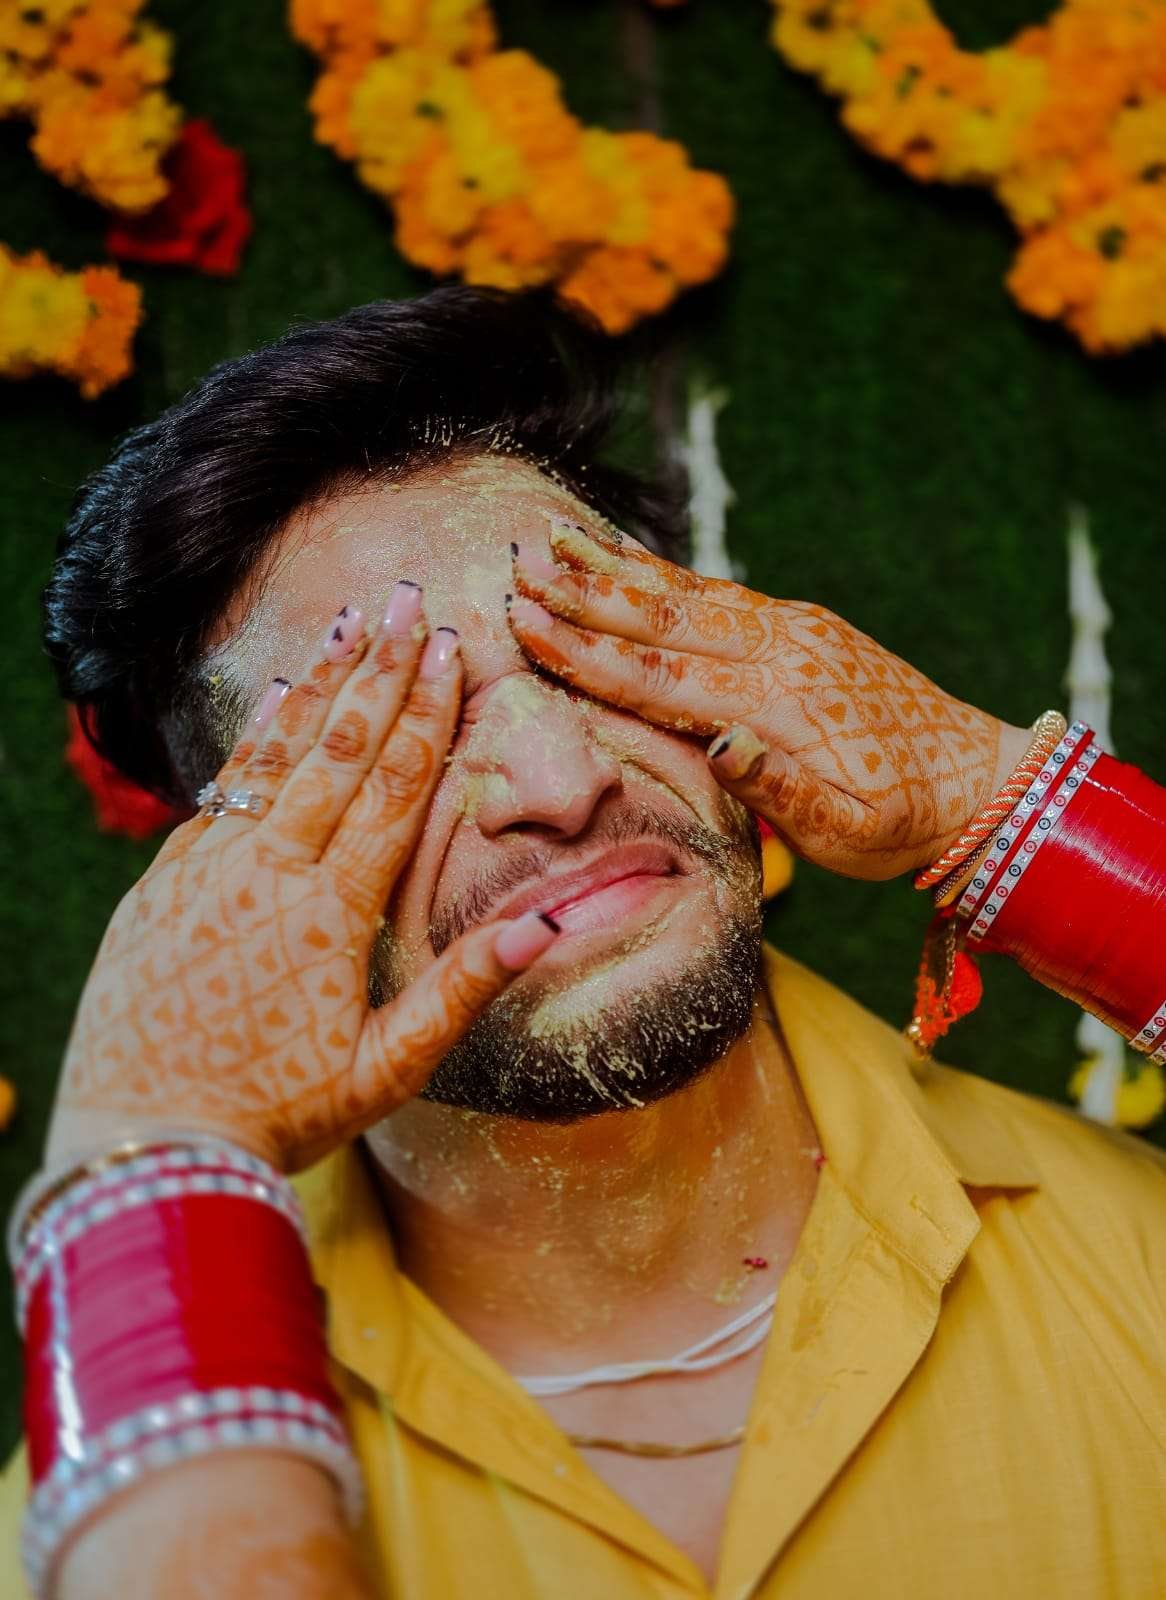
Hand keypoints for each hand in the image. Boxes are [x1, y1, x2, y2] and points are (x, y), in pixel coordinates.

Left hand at [47, 585, 559, 1173]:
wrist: (144, 1147)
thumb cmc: (275, 1117)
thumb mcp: (386, 1071)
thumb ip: (462, 990)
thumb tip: (544, 927)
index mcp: (331, 912)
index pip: (392, 789)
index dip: (426, 715)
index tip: (449, 649)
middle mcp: (268, 872)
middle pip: (336, 750)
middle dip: (378, 670)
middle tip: (404, 599)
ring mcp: (207, 870)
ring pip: (274, 757)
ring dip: (316, 686)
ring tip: (346, 624)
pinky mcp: (161, 884)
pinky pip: (219, 792)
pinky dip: (254, 741)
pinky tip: (277, 702)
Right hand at [508, 520, 1028, 880]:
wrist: (976, 782)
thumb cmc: (904, 823)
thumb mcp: (851, 833)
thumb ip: (785, 794)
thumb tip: (721, 745)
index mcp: (780, 706)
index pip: (664, 676)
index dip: (590, 652)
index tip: (528, 625)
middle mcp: (782, 653)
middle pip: (666, 618)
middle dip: (586, 592)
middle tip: (518, 563)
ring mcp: (793, 632)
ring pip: (689, 593)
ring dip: (616, 569)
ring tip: (555, 539)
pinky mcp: (801, 628)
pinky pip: (720, 592)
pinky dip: (666, 572)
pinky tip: (630, 558)